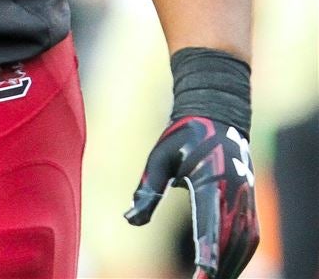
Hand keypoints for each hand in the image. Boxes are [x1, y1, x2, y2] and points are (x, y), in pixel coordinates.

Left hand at [125, 115, 258, 277]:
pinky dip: (237, 258)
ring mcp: (246, 200)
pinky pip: (248, 239)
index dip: (208, 253)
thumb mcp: (161, 156)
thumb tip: (130, 219)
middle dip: (217, 268)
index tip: (202, 274)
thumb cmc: (184, 136)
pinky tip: (224, 270)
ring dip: (229, 266)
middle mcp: (235, 194)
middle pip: (229, 242)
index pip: (211, 224)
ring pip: (241, 245)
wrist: (216, 116)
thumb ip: (148, 189)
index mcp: (213, 181)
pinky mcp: (249, 205)